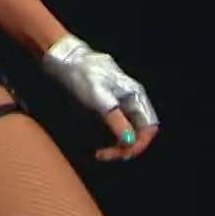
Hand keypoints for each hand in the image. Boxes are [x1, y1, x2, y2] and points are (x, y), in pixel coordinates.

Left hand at [41, 35, 158, 161]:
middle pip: (138, 132)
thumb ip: (115, 119)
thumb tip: (130, 142)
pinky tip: (97, 146)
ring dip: (116, 146)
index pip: (149, 126)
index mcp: (135, 97)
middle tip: (105, 155)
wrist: (65, 59)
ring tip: (100, 153)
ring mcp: (118, 106)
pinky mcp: (105, 109)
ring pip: (126, 133)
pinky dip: (108, 140)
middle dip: (126, 147)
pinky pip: (114, 130)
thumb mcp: (99, 98)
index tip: (124, 154)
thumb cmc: (83, 74)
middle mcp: (130, 102)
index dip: (140, 143)